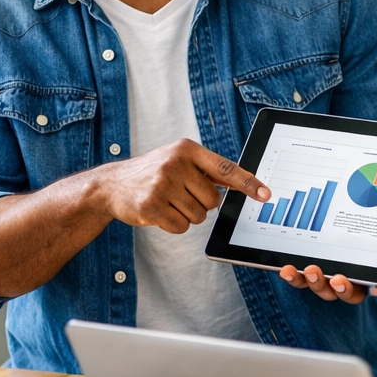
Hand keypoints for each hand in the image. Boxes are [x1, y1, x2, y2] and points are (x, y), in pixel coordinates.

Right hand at [97, 139, 267, 233]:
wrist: (111, 185)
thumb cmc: (152, 173)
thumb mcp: (179, 161)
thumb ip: (209, 171)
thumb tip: (244, 184)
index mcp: (186, 149)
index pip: (225, 168)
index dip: (247, 183)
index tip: (265, 194)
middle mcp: (175, 164)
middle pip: (213, 200)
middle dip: (201, 204)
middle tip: (180, 195)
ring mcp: (162, 185)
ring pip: (198, 216)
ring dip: (186, 215)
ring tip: (167, 202)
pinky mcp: (151, 206)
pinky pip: (181, 227)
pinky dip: (173, 225)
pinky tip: (158, 212)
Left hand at [277, 223, 376, 304]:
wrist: (373, 223)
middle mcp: (359, 280)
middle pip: (351, 293)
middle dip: (342, 289)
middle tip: (337, 279)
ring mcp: (335, 276)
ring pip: (325, 289)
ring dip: (315, 284)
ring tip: (308, 271)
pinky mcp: (316, 270)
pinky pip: (304, 277)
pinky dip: (294, 276)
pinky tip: (285, 269)